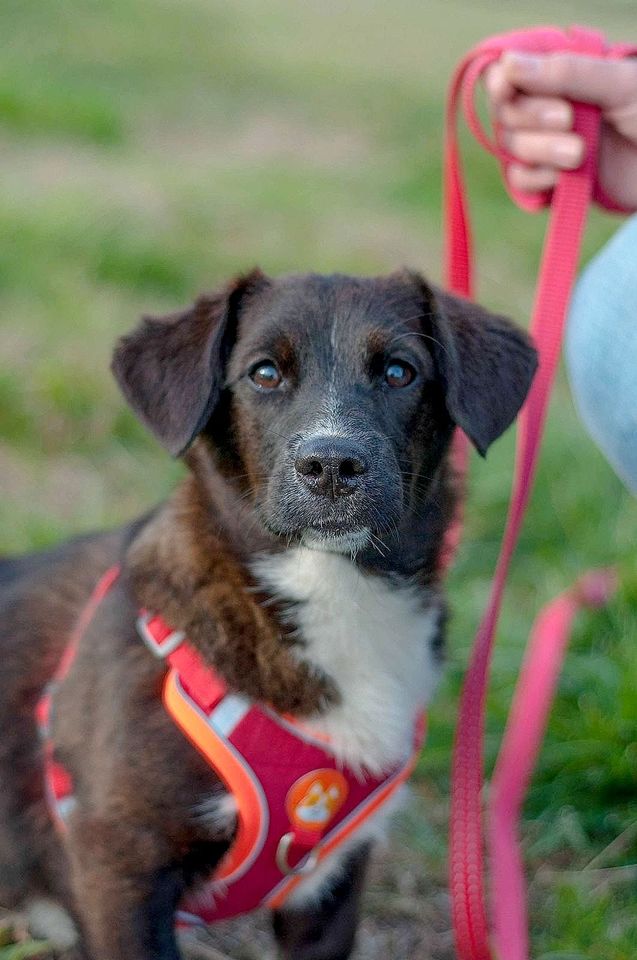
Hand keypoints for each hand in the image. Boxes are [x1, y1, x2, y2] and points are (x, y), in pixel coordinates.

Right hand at [486, 51, 636, 210]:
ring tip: (579, 153)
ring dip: (541, 150)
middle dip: (531, 117)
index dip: (500, 82)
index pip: (508, 73)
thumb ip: (567, 73)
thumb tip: (508, 64)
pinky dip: (535, 179)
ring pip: (513, 147)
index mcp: (559, 76)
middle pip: (506, 112)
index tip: (507, 88)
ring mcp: (546, 145)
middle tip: (569, 118)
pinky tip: (560, 178)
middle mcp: (546, 107)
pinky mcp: (550, 180)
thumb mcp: (618, 84)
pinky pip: (520, 181)